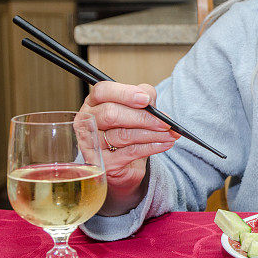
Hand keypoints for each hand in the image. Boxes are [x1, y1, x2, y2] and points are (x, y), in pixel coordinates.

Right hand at [80, 81, 179, 215]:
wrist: (127, 165)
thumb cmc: (129, 132)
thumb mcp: (137, 112)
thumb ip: (143, 100)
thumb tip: (150, 98)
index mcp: (93, 104)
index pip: (102, 91)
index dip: (124, 93)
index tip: (146, 99)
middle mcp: (87, 122)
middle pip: (111, 114)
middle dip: (142, 117)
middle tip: (164, 121)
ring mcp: (92, 144)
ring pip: (123, 134)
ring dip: (152, 134)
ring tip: (170, 134)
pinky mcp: (104, 163)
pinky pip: (130, 152)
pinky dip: (151, 147)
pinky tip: (165, 144)